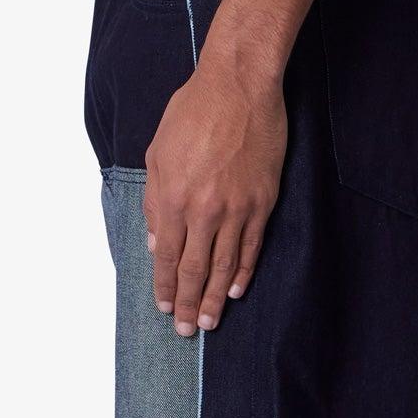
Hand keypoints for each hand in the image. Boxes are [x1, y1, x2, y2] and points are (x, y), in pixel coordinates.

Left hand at [144, 54, 286, 335]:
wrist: (239, 86)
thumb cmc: (194, 112)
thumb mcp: (159, 153)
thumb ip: (155, 201)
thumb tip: (156, 242)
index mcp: (174, 199)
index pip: (168, 257)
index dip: (167, 287)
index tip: (166, 308)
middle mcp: (204, 211)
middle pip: (196, 270)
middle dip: (190, 304)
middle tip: (188, 331)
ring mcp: (236, 209)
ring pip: (225, 265)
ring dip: (216, 298)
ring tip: (212, 322)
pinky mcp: (262, 202)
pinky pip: (251, 247)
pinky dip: (243, 271)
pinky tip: (236, 290)